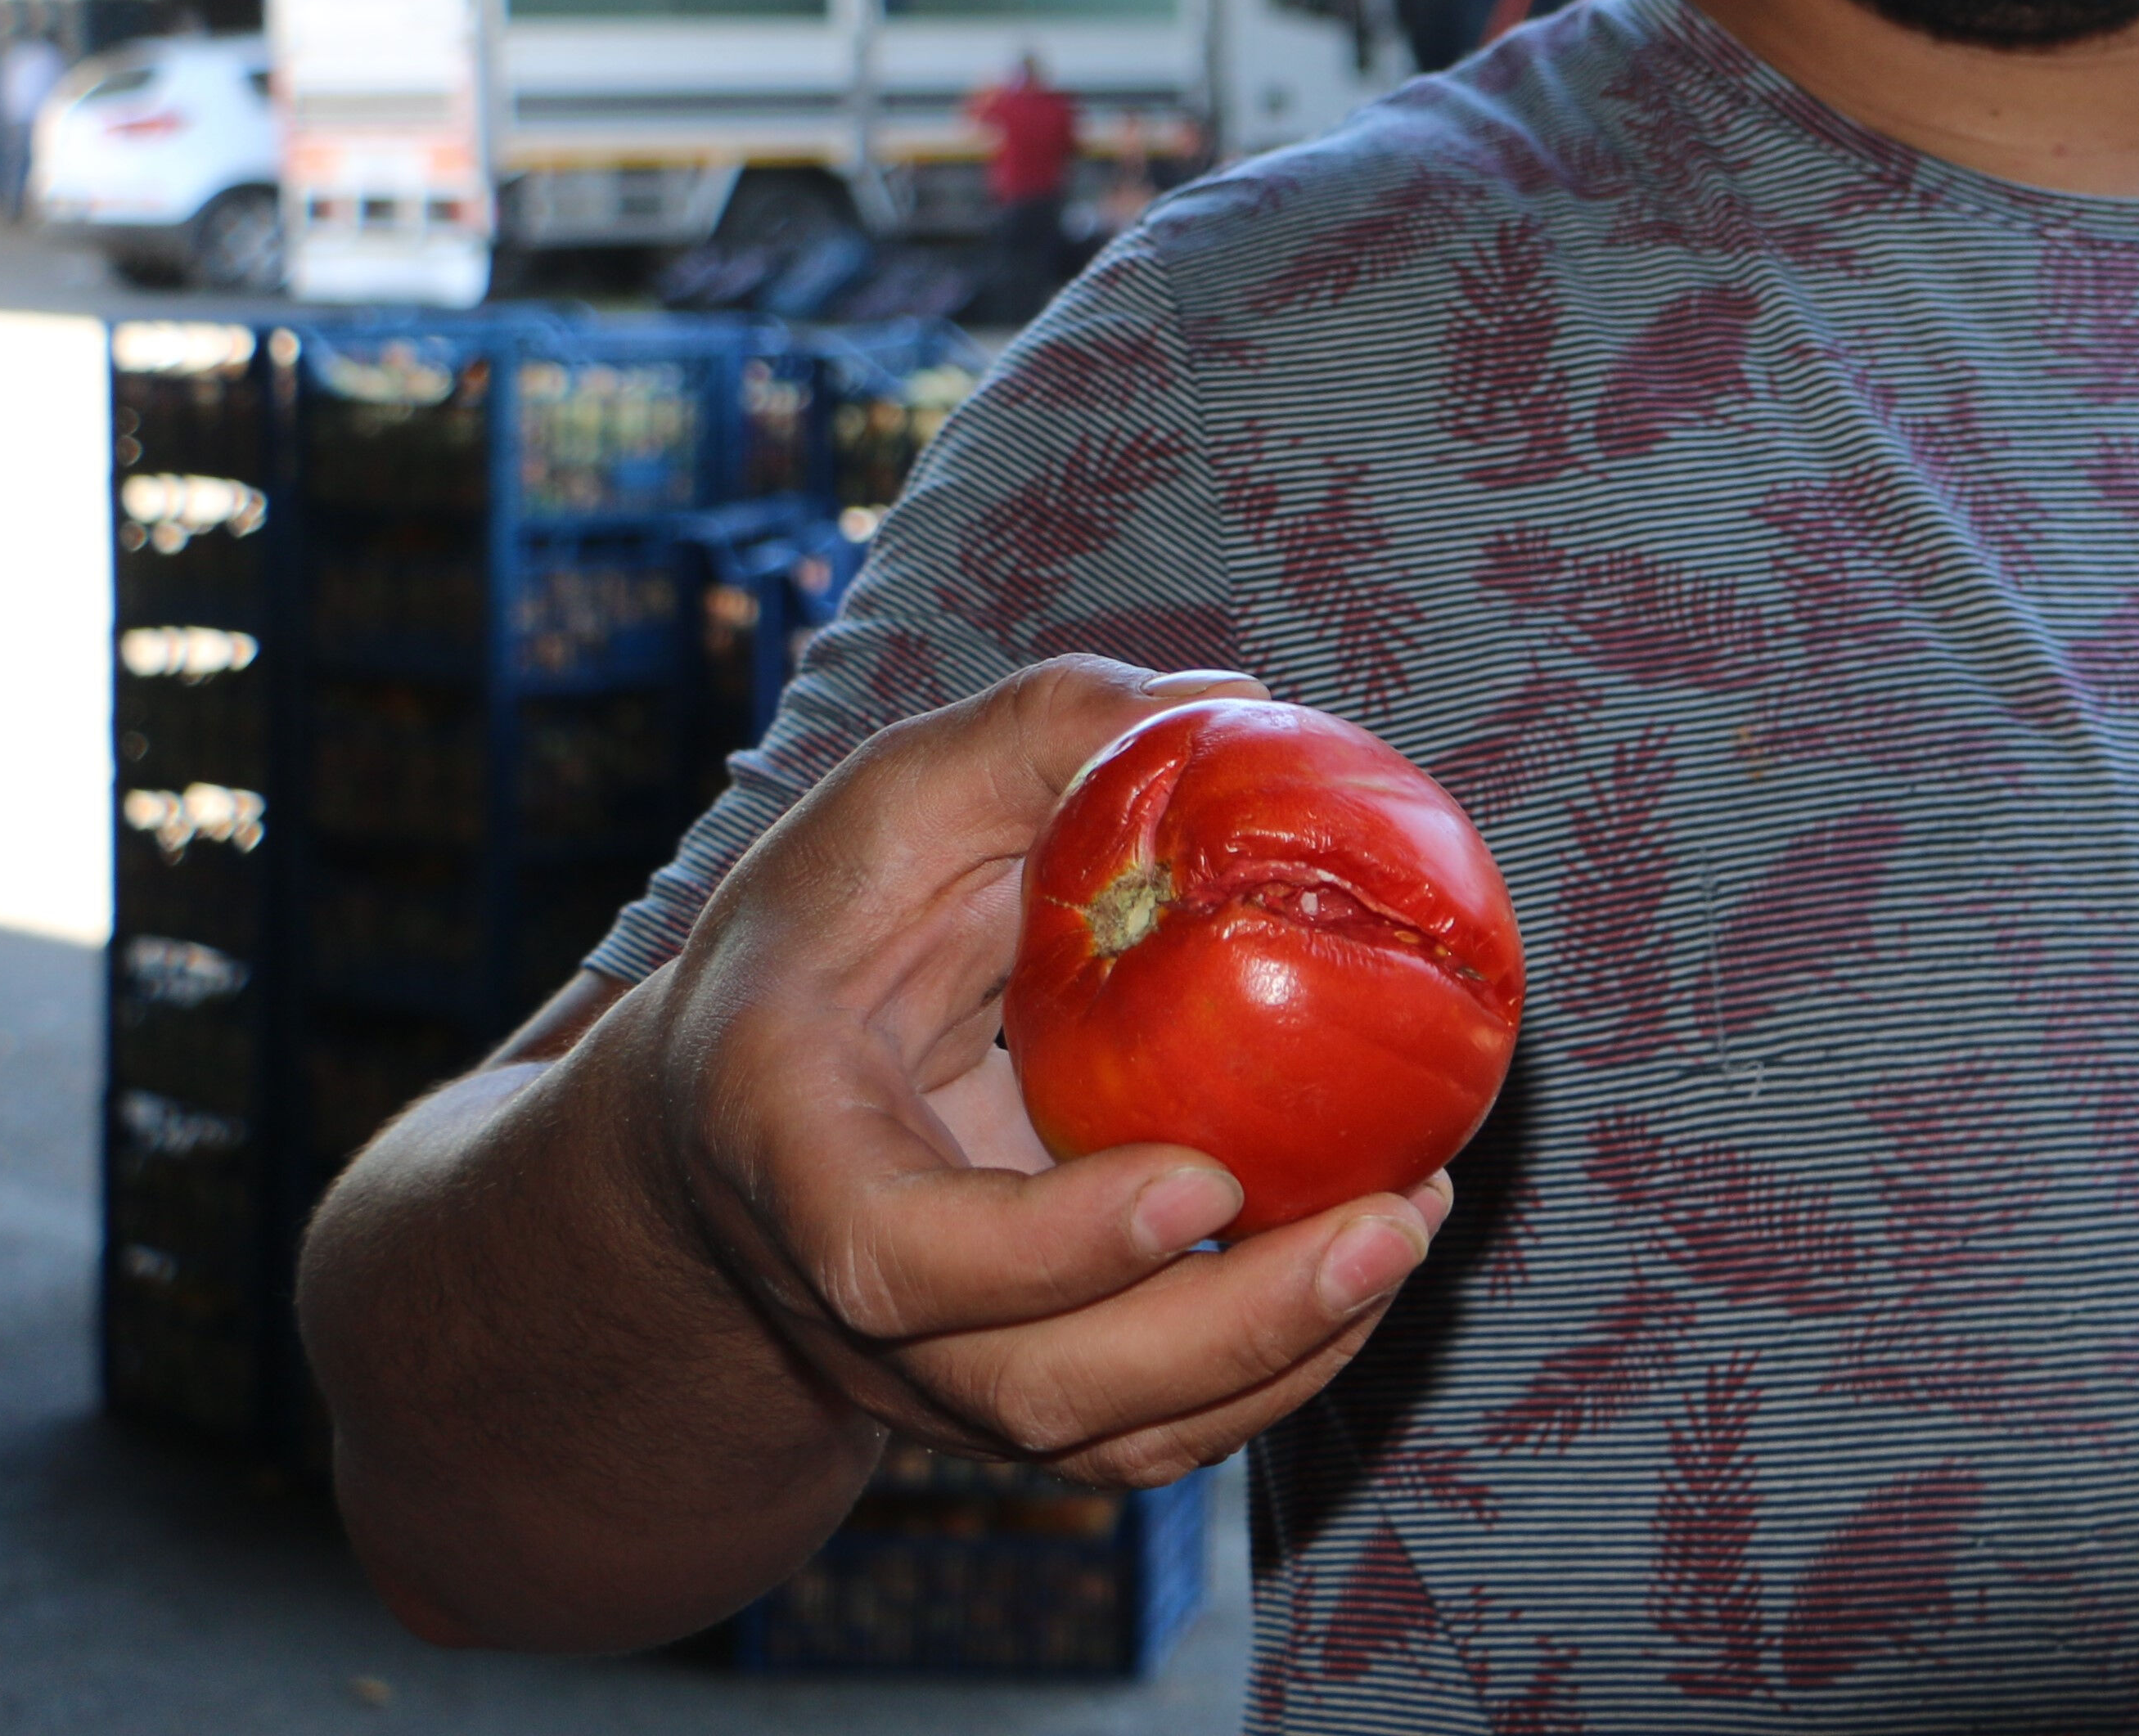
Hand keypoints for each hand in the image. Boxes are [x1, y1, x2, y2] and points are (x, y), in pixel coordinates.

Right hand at [615, 656, 1452, 1485]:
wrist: (724, 1122)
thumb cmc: (827, 933)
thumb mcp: (895, 802)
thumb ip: (1043, 736)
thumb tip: (1235, 702)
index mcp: (789, 1147)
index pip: (897, 1256)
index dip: (1050, 1249)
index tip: (1201, 1181)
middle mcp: (852, 1301)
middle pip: (1035, 1387)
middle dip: (1229, 1331)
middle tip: (1393, 1221)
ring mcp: (933, 1368)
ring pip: (1108, 1435)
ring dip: (1284, 1355)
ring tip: (1414, 1221)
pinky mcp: (1018, 1383)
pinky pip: (1150, 1430)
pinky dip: (1276, 1368)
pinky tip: (1375, 1254)